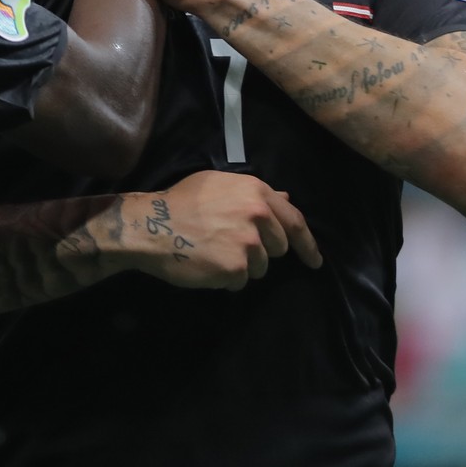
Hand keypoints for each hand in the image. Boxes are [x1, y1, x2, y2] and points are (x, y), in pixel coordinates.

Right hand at [119, 170, 321, 290]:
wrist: (151, 225)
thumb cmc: (181, 202)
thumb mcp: (218, 185)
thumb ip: (254, 194)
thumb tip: (286, 200)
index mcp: (256, 192)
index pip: (295, 222)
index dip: (308, 245)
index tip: (314, 261)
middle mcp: (257, 215)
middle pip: (278, 248)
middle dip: (261, 251)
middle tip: (232, 246)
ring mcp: (247, 243)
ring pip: (259, 267)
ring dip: (241, 266)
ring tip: (213, 253)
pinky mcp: (234, 267)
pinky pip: (239, 281)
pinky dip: (225, 278)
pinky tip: (206, 264)